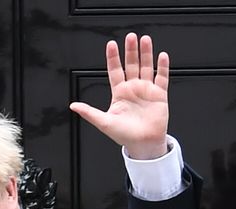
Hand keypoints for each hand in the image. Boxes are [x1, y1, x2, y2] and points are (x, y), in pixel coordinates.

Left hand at [69, 33, 170, 159]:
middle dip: (131, 50)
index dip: (113, 58)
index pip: (115, 70)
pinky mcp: (159, 95)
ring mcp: (146, 90)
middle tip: (131, 37)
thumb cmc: (124, 135)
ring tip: (145, 40)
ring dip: (146, 54)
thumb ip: (89, 112)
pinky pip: (161, 78)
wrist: (143, 145)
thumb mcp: (104, 122)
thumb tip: (73, 106)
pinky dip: (162, 67)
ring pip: (146, 67)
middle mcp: (133, 89)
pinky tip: (162, 56)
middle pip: (131, 64)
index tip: (111, 45)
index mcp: (119, 93)